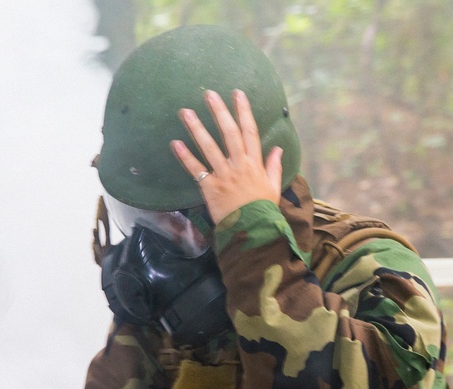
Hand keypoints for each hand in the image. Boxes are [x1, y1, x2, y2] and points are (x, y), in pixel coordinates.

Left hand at [171, 89, 283, 224]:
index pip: (250, 131)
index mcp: (255, 163)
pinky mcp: (210, 188)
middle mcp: (239, 165)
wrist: (253, 231)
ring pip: (209, 147)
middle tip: (208, 94)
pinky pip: (196, 170)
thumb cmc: (263, 210)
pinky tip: (175, 143)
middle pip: (229, 133)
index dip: (243, 111)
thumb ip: (274, 166)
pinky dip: (185, 157)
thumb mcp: (273, 186)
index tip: (237, 94)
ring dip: (197, 128)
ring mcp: (224, 175)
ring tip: (186, 112)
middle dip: (219, 112)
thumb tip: (277, 149)